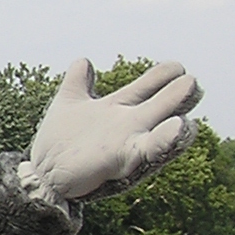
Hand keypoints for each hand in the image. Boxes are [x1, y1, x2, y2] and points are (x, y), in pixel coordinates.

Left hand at [27, 60, 201, 202]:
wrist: (43, 175)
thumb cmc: (60, 142)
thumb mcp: (68, 103)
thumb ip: (77, 81)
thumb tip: (84, 60)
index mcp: (116, 108)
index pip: (146, 86)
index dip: (161, 76)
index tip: (176, 67)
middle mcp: (127, 124)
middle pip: (159, 104)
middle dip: (177, 93)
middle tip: (192, 82)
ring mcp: (126, 141)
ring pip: (160, 127)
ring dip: (177, 116)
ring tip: (191, 103)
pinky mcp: (122, 159)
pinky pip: (149, 149)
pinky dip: (165, 139)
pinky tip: (178, 126)